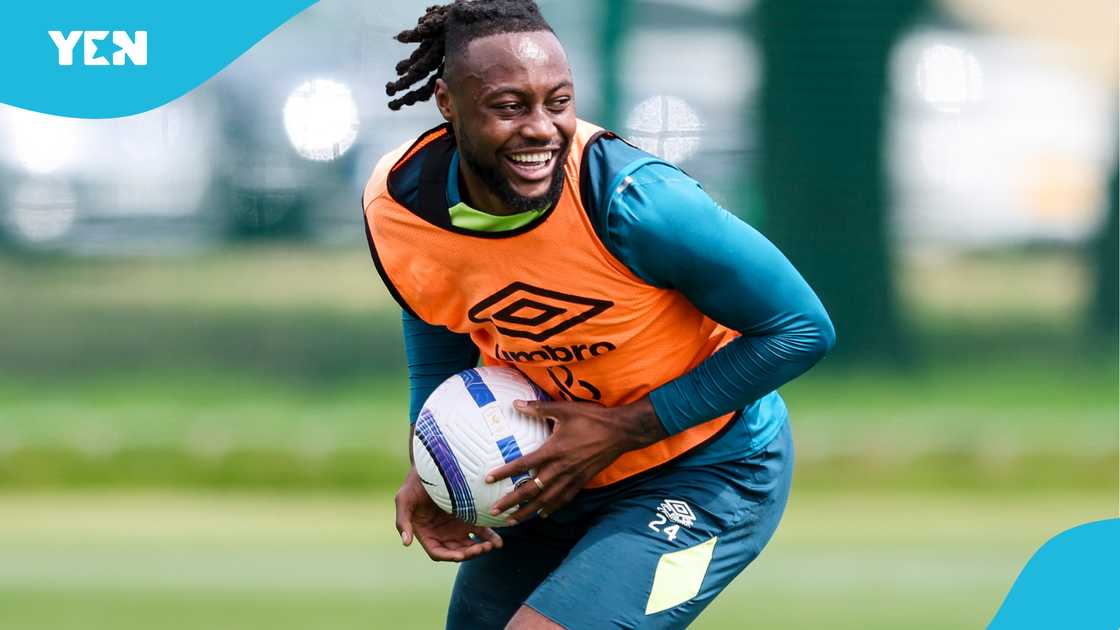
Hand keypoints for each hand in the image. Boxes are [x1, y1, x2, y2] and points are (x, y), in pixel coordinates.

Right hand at [395, 467, 502, 561]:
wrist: (431, 465)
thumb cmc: (414, 482)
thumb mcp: (403, 499)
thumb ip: (402, 521)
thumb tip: (406, 543)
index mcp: (427, 534)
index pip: (438, 552)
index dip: (450, 556)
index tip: (461, 555)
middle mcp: (443, 534)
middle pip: (458, 551)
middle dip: (470, 553)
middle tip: (482, 549)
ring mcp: (457, 527)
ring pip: (471, 545)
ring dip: (481, 548)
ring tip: (492, 545)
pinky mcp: (470, 518)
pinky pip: (482, 532)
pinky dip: (490, 538)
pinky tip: (499, 542)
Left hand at [485, 397, 666, 524]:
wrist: (620, 432)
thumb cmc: (591, 418)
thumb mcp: (564, 409)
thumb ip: (538, 409)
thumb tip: (515, 403)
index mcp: (553, 450)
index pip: (523, 464)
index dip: (505, 473)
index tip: (488, 479)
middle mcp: (560, 468)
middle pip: (531, 490)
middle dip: (511, 502)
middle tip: (494, 512)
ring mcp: (572, 478)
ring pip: (546, 500)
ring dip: (528, 512)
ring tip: (513, 521)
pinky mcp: (582, 482)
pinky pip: (563, 499)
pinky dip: (551, 508)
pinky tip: (542, 515)